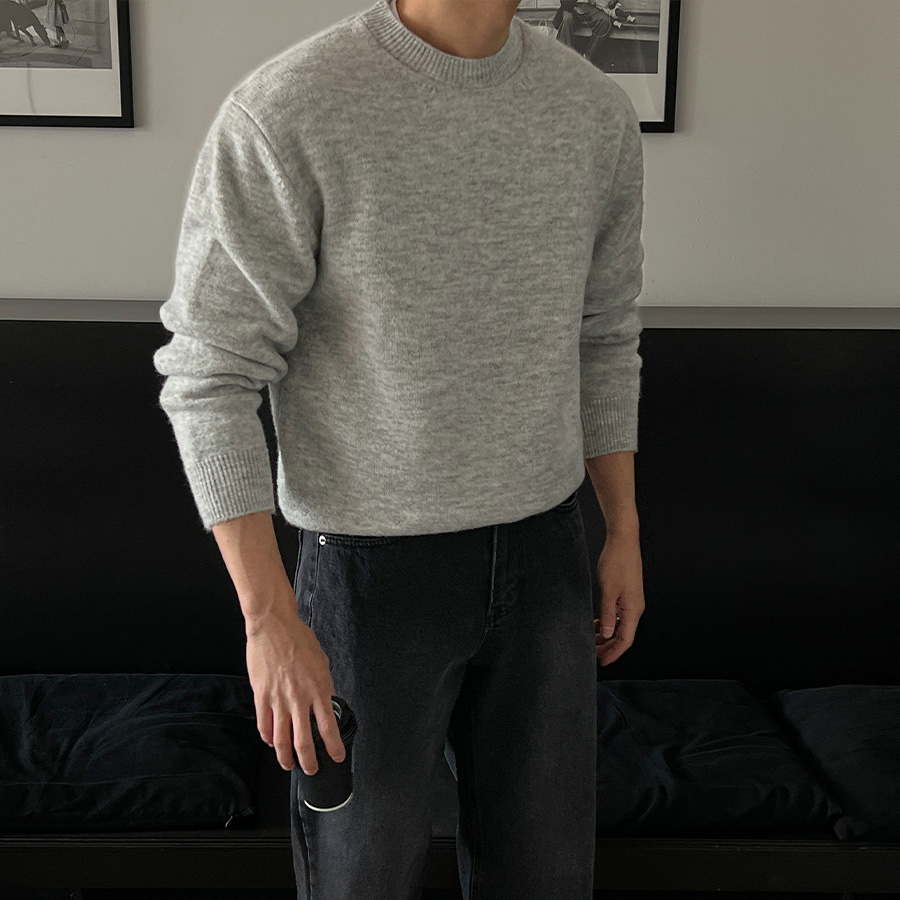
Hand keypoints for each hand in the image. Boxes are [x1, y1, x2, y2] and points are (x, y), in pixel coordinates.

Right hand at [246, 600, 346, 774]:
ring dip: (285, 757)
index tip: (337, 757)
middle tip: (311, 769)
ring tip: (288, 765)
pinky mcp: (261, 696)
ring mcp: (279, 700)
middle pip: (304, 742)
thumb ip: (325, 684)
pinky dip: (267, 737)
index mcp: (319, 689)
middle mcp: (299, 699)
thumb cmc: (298, 638)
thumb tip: (327, 701)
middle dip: (309, 761)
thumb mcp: (322, 660)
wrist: (273, 625)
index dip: (334, 747)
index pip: (329, 728)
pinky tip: (270, 741)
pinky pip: (264, 724)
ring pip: (281, 739)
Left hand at [594, 530, 643, 665]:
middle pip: (623, 635)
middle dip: (608, 647)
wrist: (623, 541)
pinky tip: (596, 624)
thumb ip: (607, 613)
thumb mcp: (608, 590)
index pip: (625, 640)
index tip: (602, 662)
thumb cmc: (617, 562)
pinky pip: (617, 615)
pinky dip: (607, 622)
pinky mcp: (625, 595)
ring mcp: (630, 602)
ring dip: (606, 635)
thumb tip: (608, 634)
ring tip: (591, 640)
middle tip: (592, 654)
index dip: (614, 653)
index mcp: (633, 610)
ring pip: (619, 626)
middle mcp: (635, 608)